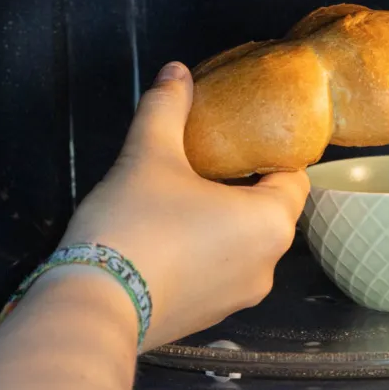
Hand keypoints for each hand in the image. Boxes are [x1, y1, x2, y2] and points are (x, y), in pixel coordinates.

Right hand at [59, 61, 308, 350]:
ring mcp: (240, 299)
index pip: (293, 178)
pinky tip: (168, 237)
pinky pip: (220, 274)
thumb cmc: (136, 225)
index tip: (242, 138)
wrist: (94, 307)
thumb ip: (168, 108)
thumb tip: (177, 70)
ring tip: (183, 196)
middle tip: (206, 160)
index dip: (271, 153)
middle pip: (269, 212)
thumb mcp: (149, 155)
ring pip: (244, 245)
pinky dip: (205, 253)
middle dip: (242, 186)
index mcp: (271, 223)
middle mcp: (268, 265)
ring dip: (222, 221)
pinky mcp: (210, 319)